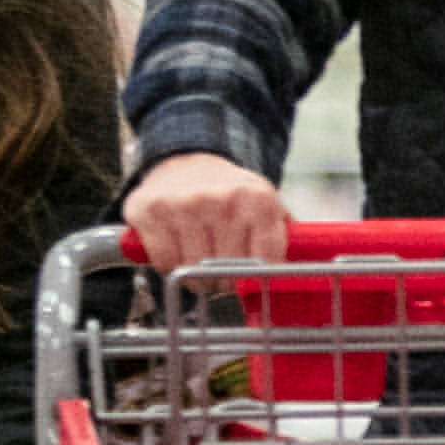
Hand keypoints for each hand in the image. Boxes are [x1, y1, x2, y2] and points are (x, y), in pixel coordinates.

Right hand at [124, 152, 290, 270]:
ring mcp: (184, 204)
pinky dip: (169, 266)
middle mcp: (222, 199)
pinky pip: (165, 262)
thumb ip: (282, 236)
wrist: (187, 162)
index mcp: (258, 199)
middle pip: (227, 271)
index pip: (265, 262)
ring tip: (198, 263)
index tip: (251, 279)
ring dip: (196, 278)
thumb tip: (293, 272)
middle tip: (220, 275)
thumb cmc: (229, 194)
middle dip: (224, 282)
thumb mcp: (264, 204)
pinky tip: (176, 252)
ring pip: (194, 270)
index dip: (257, 279)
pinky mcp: (151, 210)